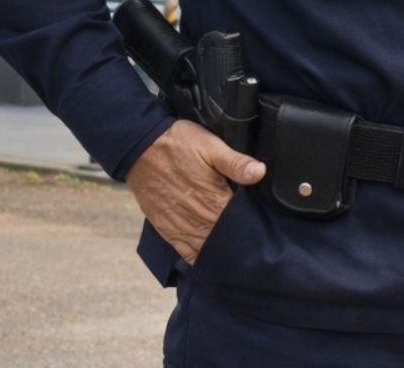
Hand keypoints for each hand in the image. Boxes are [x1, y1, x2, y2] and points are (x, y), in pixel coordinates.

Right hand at [125, 120, 266, 263]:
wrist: (139, 147)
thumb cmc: (178, 145)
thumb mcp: (211, 146)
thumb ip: (236, 163)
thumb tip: (260, 172)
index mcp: (214, 199)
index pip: (241, 222)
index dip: (253, 226)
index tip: (263, 227)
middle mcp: (198, 218)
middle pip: (225, 238)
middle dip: (240, 241)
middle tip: (254, 244)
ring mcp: (180, 226)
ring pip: (207, 248)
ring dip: (221, 252)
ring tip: (238, 256)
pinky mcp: (166, 228)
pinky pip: (185, 251)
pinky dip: (199, 258)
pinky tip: (209, 260)